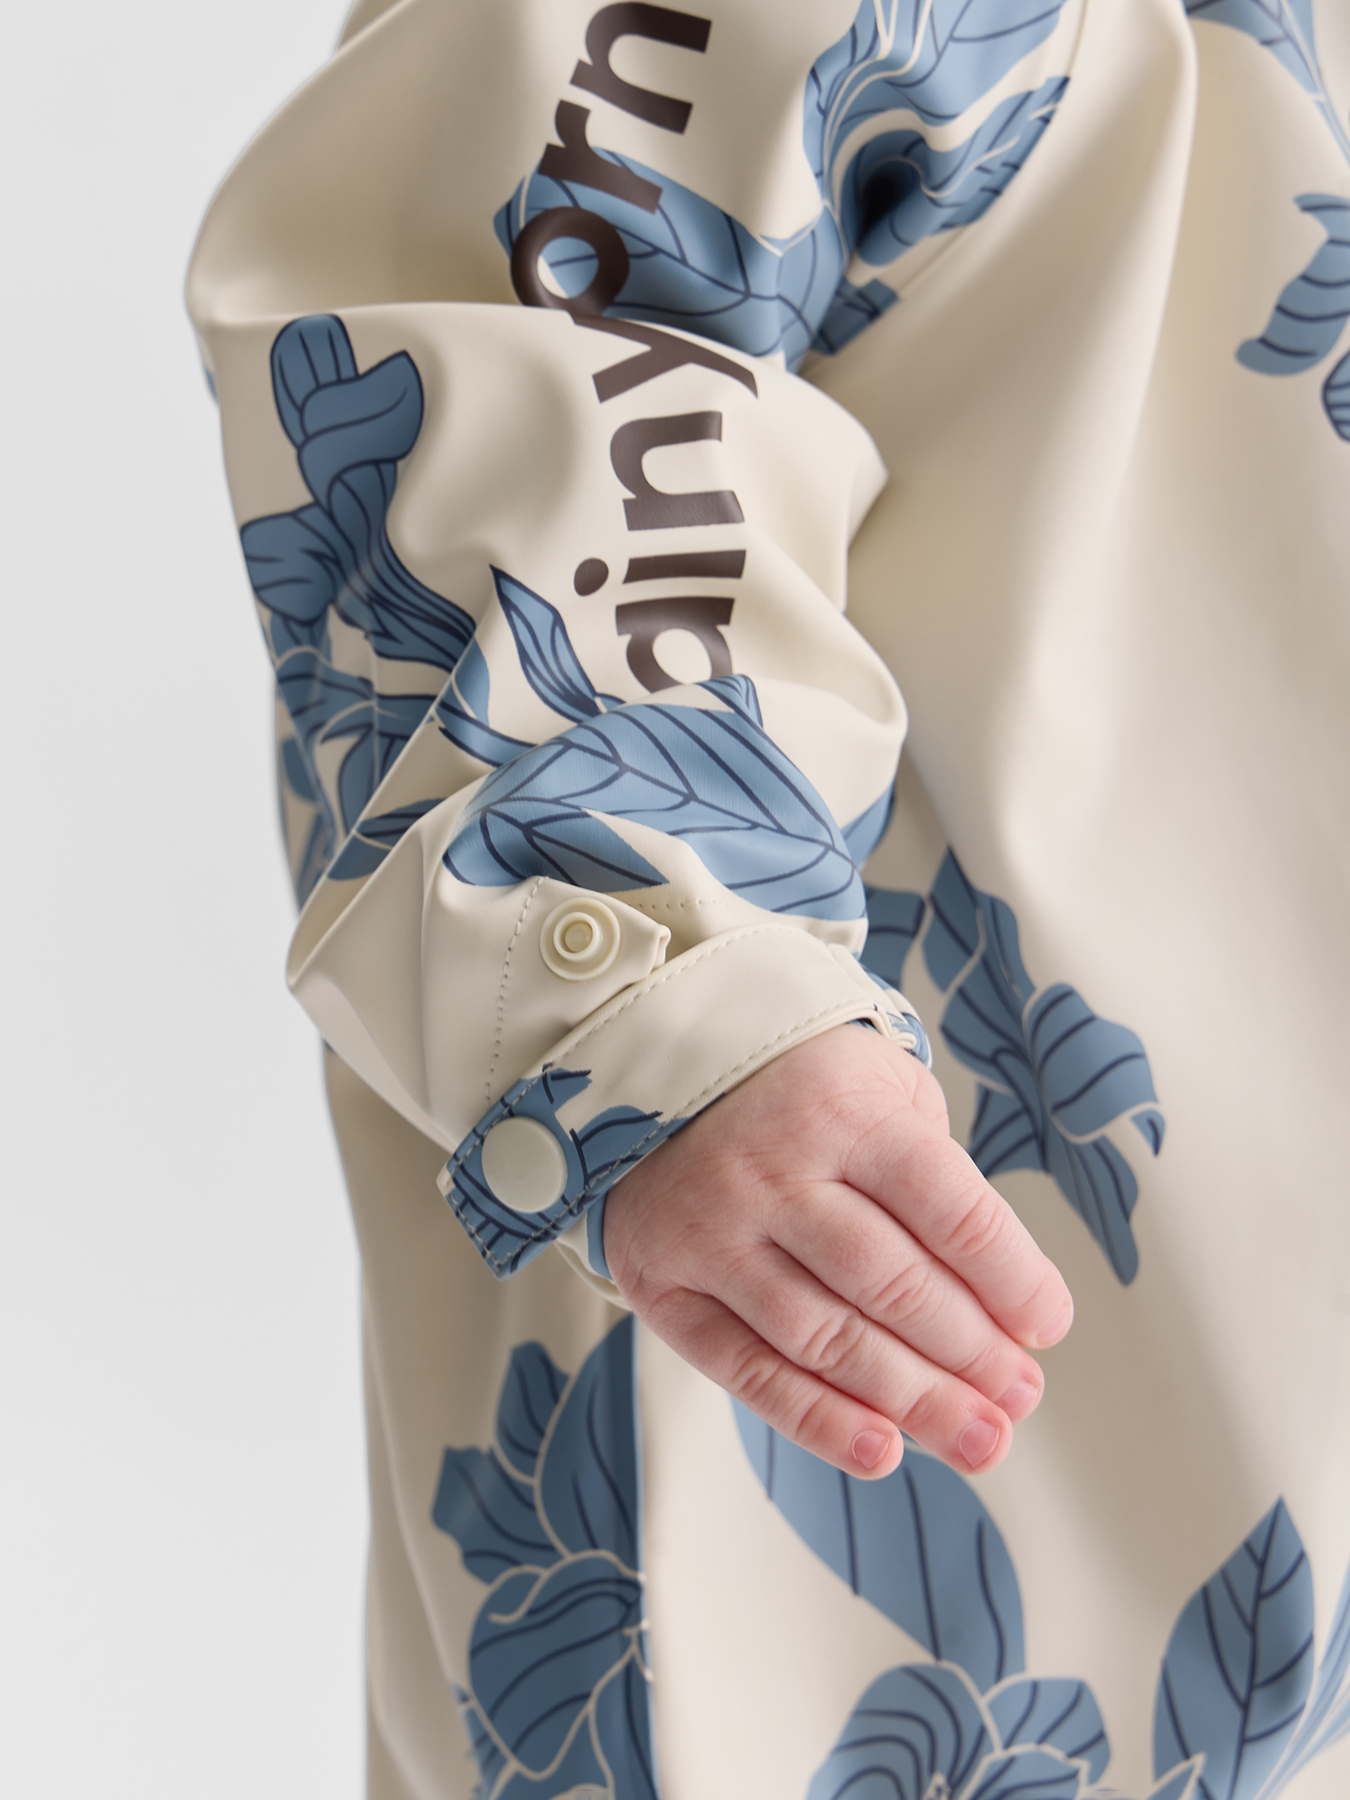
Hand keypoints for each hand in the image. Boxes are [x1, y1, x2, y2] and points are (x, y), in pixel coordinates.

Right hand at [603, 1024, 1072, 1478]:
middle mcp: (774, 1170)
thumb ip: (935, 1176)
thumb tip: (1000, 1305)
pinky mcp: (664, 1283)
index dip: (1011, 1278)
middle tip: (1019, 1399)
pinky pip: (746, 1369)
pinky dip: (817, 1419)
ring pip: (826, 1338)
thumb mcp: (877, 1086)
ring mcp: (713, 1231)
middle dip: (972, 1354)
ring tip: (978, 1441)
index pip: (948, 1208)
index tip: (1047, 1324)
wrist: (651, 1072)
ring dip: (913, 1401)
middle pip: (892, 1284)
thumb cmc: (799, 1092)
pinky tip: (883, 1450)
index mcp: (844, 1111)